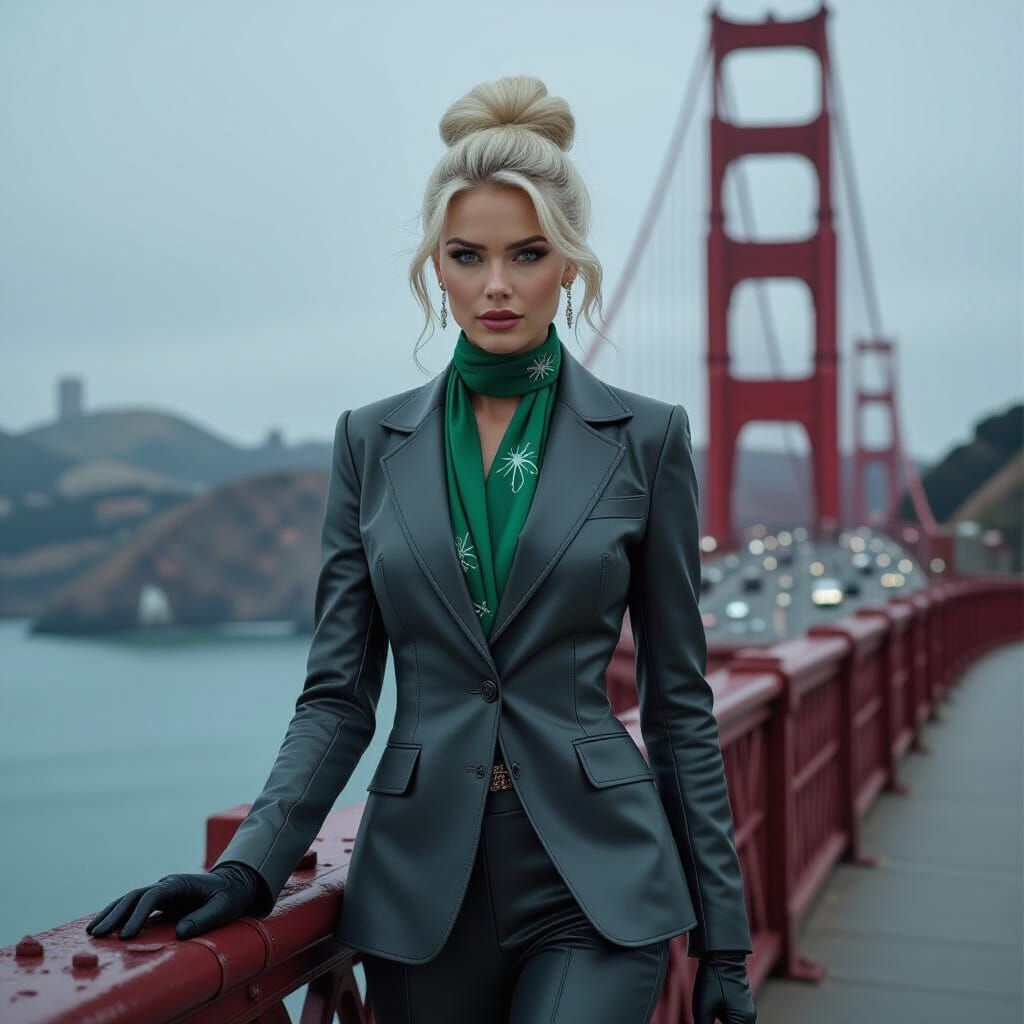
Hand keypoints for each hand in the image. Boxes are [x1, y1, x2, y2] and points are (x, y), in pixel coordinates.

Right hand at [86, 863, 259, 940]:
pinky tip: (105, 927)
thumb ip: (203, 919)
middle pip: (135, 896)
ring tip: (93, 931)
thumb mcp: (223, 908)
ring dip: (111, 914)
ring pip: (130, 899)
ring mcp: (162, 892)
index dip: (138, 914)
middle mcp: (167, 885)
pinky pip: (135, 907)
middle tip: (99, 934)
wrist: (235, 884)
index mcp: (180, 883)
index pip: (152, 896)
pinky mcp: (160, 902)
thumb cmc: (230, 896)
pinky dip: (119, 915)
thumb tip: (180, 933)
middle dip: (115, 914)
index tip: (127, 935)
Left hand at [692, 950, 756, 1023]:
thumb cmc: (713, 979)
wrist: (722, 953)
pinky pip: (732, 1018)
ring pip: (731, 1023)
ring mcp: (746, 1010)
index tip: (706, 1022)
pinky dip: (722, 1019)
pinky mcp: (741, 1003)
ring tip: (708, 1011)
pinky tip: (711, 1011)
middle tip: (706, 1017)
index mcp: (742, 1021)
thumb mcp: (703, 1008)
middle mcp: (748, 1018)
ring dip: (720, 1022)